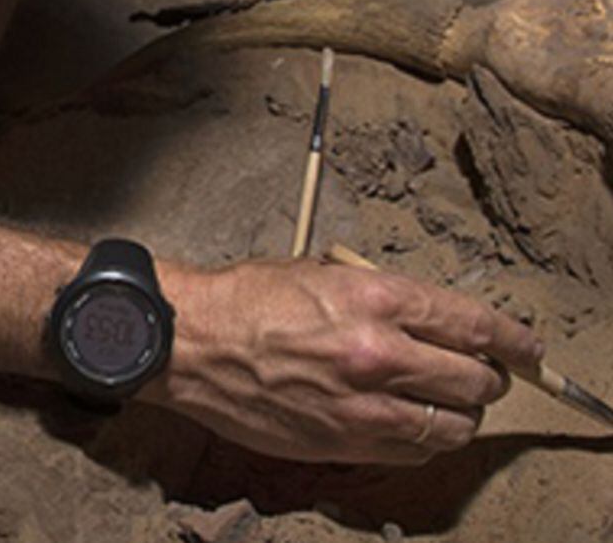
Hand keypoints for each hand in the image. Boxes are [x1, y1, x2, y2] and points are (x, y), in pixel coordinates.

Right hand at [150, 256, 541, 464]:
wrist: (194, 343)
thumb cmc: (249, 299)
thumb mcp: (321, 271)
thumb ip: (380, 296)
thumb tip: (427, 319)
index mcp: (373, 297)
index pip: (470, 323)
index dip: (511, 338)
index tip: (526, 346)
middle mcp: (378, 352)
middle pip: (474, 379)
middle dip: (487, 376)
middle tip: (481, 371)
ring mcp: (363, 405)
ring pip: (452, 424)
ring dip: (460, 413)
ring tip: (448, 400)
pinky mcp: (344, 442)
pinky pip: (414, 451)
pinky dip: (426, 439)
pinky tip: (413, 422)